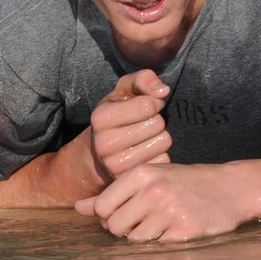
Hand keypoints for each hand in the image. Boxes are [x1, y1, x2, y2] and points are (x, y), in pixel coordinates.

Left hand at [75, 160, 257, 243]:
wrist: (232, 188)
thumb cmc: (185, 183)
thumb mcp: (148, 179)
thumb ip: (112, 193)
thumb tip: (78, 207)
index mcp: (141, 174)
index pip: (102, 207)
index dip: (108, 216)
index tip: (123, 214)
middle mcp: (153, 191)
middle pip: (115, 226)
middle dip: (124, 230)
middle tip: (143, 222)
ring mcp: (170, 211)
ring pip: (135, 239)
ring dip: (144, 237)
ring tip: (161, 224)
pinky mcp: (185, 230)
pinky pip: (158, 246)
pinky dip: (163, 242)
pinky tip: (176, 229)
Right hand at [88, 69, 172, 183]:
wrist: (96, 156)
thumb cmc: (116, 117)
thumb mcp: (123, 92)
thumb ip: (143, 79)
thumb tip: (163, 90)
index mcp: (100, 118)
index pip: (148, 105)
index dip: (152, 103)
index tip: (143, 108)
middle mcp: (104, 143)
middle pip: (157, 124)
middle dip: (155, 121)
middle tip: (143, 125)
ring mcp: (116, 165)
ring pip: (163, 142)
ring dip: (159, 138)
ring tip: (144, 139)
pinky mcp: (131, 180)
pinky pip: (164, 161)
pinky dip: (160, 155)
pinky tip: (146, 154)